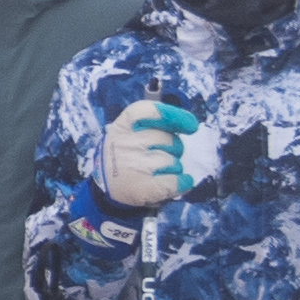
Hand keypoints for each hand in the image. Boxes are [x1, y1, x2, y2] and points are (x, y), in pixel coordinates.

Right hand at [93, 95, 202, 212]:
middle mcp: (127, 144)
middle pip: (169, 139)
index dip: (172, 115)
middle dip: (173, 148)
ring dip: (174, 168)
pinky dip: (183, 183)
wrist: (107, 186)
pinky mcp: (143, 188)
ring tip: (160, 172)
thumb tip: (189, 124)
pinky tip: (181, 183)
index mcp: (123, 126)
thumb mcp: (129, 133)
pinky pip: (176, 181)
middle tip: (161, 155)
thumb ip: (154, 124)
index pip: (149, 111)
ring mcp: (135, 167)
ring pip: (174, 162)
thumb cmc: (127, 155)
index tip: (191, 125)